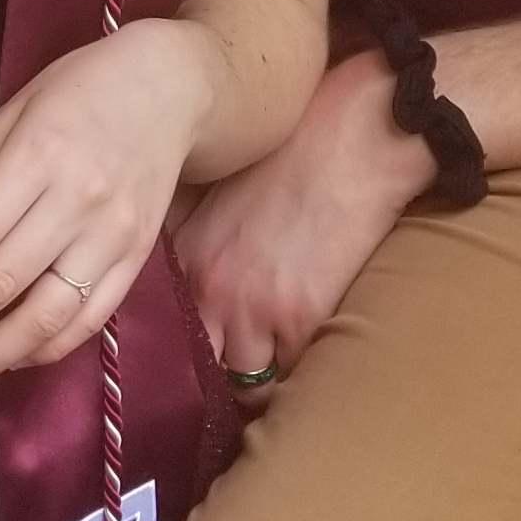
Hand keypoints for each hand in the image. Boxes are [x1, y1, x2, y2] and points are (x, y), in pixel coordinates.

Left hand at [0, 18, 216, 387]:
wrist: (172, 88)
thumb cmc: (83, 88)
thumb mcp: (16, 108)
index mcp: (40, 154)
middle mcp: (79, 201)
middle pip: (1, 283)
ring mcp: (114, 236)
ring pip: (46, 316)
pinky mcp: (138, 258)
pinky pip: (89, 320)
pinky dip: (44, 350)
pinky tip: (7, 359)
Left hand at [176, 53, 429, 393]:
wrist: (352, 138)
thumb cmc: (294, 153)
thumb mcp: (222, 190)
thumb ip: (195, 237)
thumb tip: (186, 274)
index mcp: (187, 254)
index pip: (168, 327)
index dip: (187, 345)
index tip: (204, 354)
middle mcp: (209, 286)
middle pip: (199, 364)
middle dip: (216, 374)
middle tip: (238, 375)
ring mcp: (252, 307)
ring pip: (243, 382)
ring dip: (259, 378)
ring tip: (276, 368)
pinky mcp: (300, 318)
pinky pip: (293, 373)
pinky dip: (300, 367)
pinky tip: (309, 352)